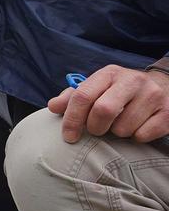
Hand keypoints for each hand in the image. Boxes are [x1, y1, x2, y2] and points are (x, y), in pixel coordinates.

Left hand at [48, 65, 168, 142]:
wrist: (163, 87)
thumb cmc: (119, 92)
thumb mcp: (97, 88)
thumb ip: (73, 97)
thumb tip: (53, 106)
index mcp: (109, 73)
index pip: (83, 96)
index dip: (71, 119)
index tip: (68, 136)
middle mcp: (132, 80)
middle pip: (103, 111)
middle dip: (95, 128)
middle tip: (97, 130)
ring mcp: (152, 95)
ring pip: (124, 128)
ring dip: (117, 133)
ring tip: (121, 124)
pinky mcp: (167, 112)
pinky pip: (143, 135)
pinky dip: (136, 137)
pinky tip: (138, 126)